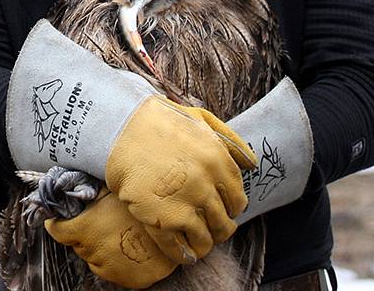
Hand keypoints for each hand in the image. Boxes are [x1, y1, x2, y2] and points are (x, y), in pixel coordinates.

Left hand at [45, 187, 177, 288]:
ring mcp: (110, 268)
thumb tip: (73, 184)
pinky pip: (112, 270)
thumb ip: (93, 192)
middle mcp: (94, 251)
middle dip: (84, 232)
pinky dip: (115, 260)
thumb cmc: (145, 202)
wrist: (177, 226)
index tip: (56, 218)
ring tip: (118, 231)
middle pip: (78, 244)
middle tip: (100, 219)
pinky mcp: (127, 280)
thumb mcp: (116, 190)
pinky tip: (127, 245)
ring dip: (100, 247)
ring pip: (94, 259)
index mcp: (87, 228)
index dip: (56, 222)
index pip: (58, 230)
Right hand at [105, 96, 255, 264]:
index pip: (238, 200)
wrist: (121, 128)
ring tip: (196, 240)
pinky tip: (182, 251)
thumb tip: (252, 165)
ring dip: (203, 243)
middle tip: (209, 226)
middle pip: (224, 223)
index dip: (231, 208)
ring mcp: (183, 204)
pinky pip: (180, 250)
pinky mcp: (160, 220)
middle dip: (219, 227)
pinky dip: (183, 255)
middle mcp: (205, 184)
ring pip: (206, 240)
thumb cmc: (161, 121)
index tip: (222, 209)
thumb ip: (230, 140)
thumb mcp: (201, 119)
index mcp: (217, 160)